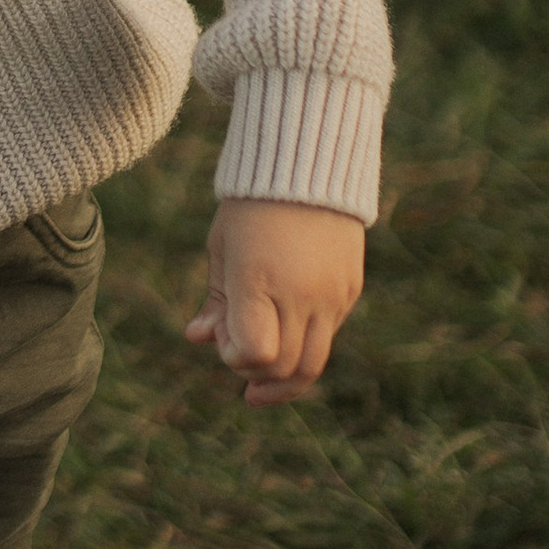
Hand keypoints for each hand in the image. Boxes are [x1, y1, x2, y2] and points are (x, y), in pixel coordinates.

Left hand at [186, 199, 364, 407]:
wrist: (309, 166)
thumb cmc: (251, 208)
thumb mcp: (222, 250)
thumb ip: (215, 301)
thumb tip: (198, 339)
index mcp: (260, 281)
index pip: (256, 354)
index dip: (236, 360)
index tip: (223, 342)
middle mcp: (302, 294)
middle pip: (285, 368)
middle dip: (257, 376)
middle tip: (239, 367)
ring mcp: (332, 296)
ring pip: (313, 363)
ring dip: (285, 379)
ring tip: (262, 383)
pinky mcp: (350, 291)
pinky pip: (327, 336)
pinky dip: (304, 346)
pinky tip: (286, 333)